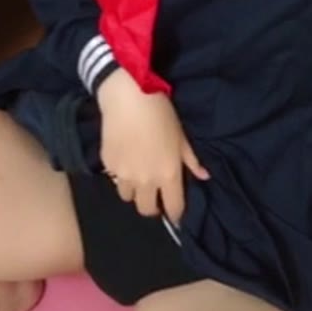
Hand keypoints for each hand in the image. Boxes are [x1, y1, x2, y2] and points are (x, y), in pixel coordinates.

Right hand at [97, 68, 210, 225]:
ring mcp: (123, 175)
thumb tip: (204, 176)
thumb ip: (191, 161)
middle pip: (146, 210)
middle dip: (152, 206)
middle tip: (155, 194)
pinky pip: (114, 178)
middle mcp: (145, 181)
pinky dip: (120, 174)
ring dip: (134, 191)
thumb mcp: (182, 137)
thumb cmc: (162, 114)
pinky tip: (125, 158)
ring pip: (127, 197)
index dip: (176, 213)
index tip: (175, 210)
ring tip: (137, 176)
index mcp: (168, 175)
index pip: (173, 209)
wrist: (129, 97)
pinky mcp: (107, 164)